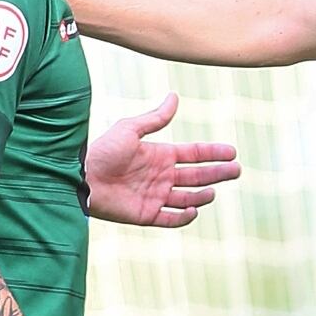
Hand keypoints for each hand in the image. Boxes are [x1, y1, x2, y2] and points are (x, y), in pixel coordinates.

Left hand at [85, 93, 239, 227]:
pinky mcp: (145, 215)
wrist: (78, 176)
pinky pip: (170, 219)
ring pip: (188, 198)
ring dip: (203, 195)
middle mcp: (161, 176)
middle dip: (218, 173)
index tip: (232, 152)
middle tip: (236, 171)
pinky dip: (184, 217)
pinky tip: (194, 209)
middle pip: (197, 176)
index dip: (213, 153)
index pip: (194, 154)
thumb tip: (174, 96)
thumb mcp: (130, 129)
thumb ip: (155, 118)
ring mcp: (155, 196)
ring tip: (212, 192)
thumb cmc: (102, 150)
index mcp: (160, 155)